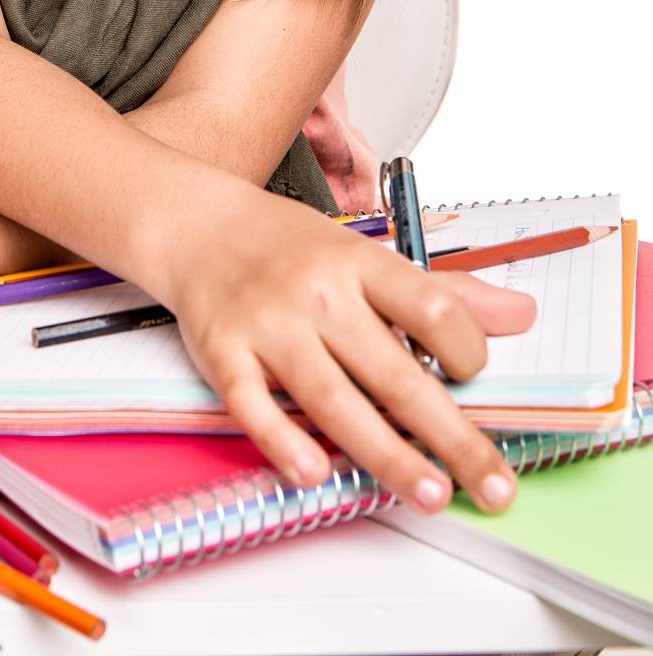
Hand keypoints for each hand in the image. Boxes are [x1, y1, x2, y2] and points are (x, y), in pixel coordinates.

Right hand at [160, 184, 536, 515]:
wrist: (197, 224)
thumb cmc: (288, 246)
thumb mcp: (366, 252)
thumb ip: (443, 293)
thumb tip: (522, 316)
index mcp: (359, 263)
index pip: (432, 310)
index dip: (468, 351)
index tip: (477, 380)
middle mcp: (318, 294)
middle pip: (395, 372)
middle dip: (449, 436)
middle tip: (492, 485)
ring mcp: (269, 324)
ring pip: (333, 398)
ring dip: (386, 454)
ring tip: (430, 495)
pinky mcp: (223, 352)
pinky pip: (252, 404)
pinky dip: (281, 440)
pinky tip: (314, 473)